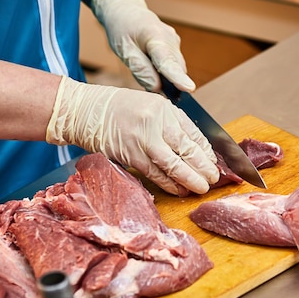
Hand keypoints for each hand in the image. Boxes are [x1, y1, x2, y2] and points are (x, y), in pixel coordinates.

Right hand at [46, 76, 218, 194]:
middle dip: (203, 168)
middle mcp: (156, 123)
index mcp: (164, 109)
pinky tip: (180, 190)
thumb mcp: (151, 107)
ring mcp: (142, 140)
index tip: (214, 162)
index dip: (206, 152)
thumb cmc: (119, 109)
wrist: (84, 112)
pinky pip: (155, 174)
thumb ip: (171, 125)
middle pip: (187, 150)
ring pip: (173, 165)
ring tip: (201, 188)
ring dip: (190, 179)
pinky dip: (169, 184)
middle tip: (214, 179)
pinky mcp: (130, 156)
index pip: (193, 134)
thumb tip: (196, 149)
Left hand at [91, 0, 194, 91]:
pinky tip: (151, 66)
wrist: (126, 9)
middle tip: (151, 88)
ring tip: (146, 69)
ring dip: (166, 78)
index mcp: (155, 36)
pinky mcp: (175, 47)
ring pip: (176, 68)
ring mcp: (175, 42)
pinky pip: (174, 65)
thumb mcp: (124, 50)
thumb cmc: (122, 28)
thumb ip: (141, 70)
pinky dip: (165, 72)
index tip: (189, 88)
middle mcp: (170, 38)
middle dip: (169, 84)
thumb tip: (158, 88)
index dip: (178, 77)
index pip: (168, 61)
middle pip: (175, 68)